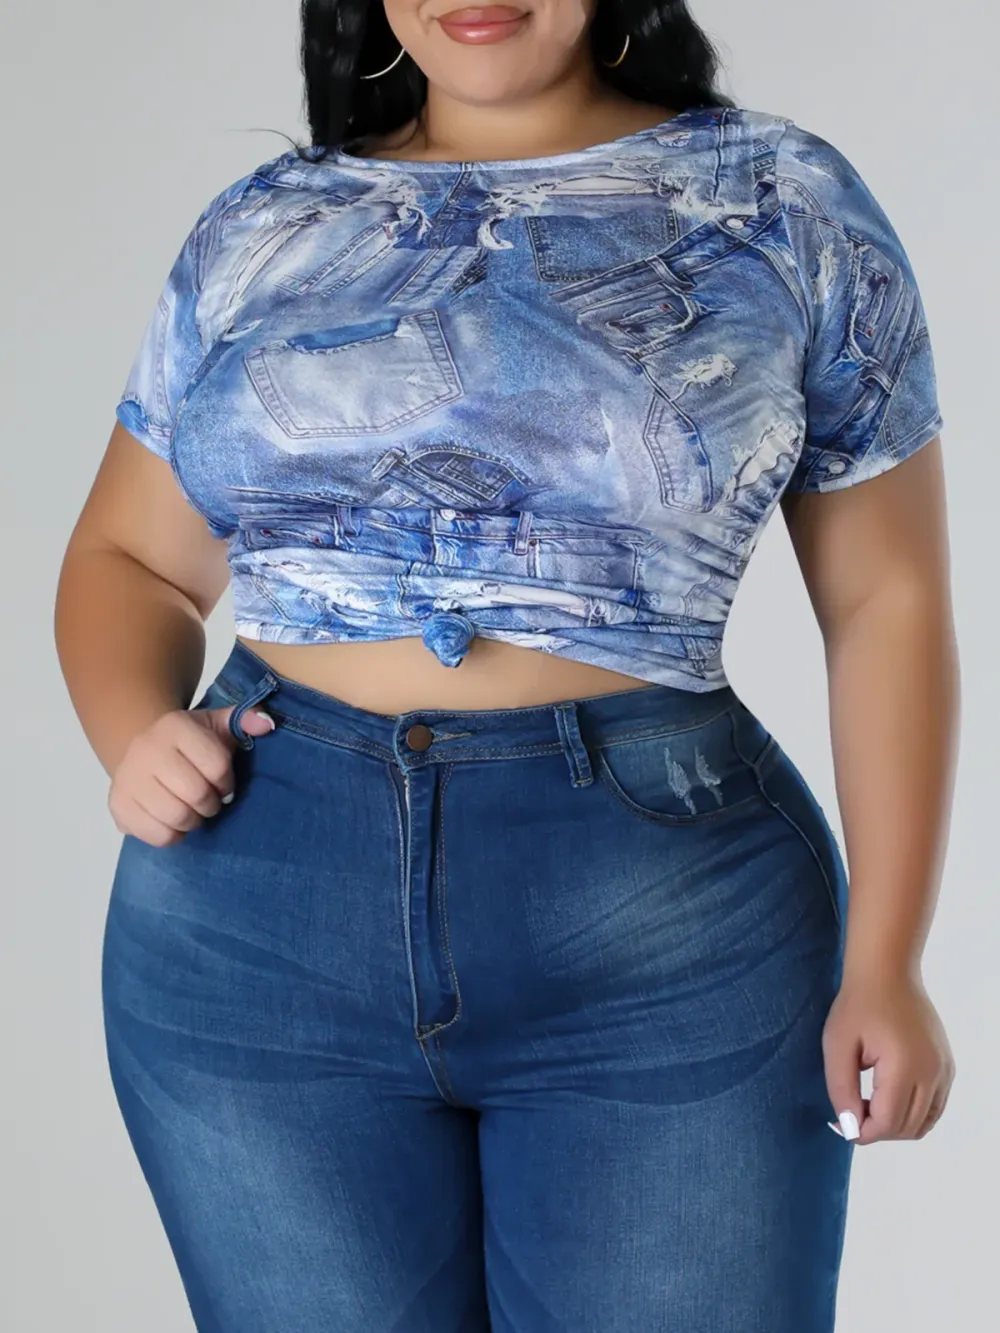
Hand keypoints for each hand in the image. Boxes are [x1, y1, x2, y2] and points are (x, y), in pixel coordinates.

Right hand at [108, 703, 275, 847]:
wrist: (142, 753)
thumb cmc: (190, 744)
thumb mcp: (217, 725)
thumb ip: (244, 721)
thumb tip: (267, 724)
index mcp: (175, 726)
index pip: (216, 765)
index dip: (227, 782)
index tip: (224, 784)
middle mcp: (147, 749)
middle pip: (196, 794)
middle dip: (211, 804)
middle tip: (210, 801)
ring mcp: (128, 779)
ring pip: (177, 817)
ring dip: (194, 820)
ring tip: (193, 811)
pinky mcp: (118, 807)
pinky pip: (158, 835)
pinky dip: (174, 835)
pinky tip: (174, 821)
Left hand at [822, 971, 954, 1143]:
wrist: (887, 974)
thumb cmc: (858, 1005)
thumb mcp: (837, 1045)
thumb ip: (841, 1089)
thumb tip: (851, 1127)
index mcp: (905, 1067)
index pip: (888, 1122)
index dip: (862, 1132)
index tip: (841, 1123)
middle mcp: (932, 1074)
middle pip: (907, 1127)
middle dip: (877, 1130)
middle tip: (851, 1110)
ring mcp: (944, 1071)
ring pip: (924, 1122)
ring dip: (895, 1124)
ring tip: (868, 1103)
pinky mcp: (947, 1067)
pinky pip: (934, 1107)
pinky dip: (913, 1113)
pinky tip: (888, 1097)